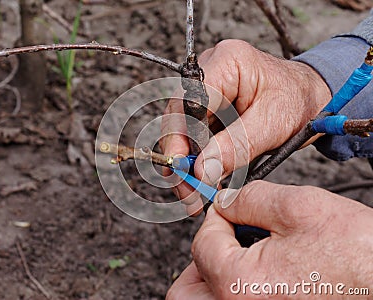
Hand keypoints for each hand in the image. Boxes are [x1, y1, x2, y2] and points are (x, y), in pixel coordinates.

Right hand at [160, 40, 330, 214]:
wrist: (309, 99)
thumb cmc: (297, 102)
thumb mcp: (272, 125)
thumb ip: (237, 146)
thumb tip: (203, 171)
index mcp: (227, 62)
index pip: (189, 100)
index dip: (181, 137)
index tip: (184, 169)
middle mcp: (210, 70)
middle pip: (179, 116)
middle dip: (181, 157)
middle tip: (188, 190)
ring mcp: (206, 88)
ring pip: (182, 128)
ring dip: (187, 162)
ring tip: (195, 192)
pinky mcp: (207, 106)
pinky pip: (193, 134)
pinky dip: (197, 159)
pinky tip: (202, 179)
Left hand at [167, 181, 372, 298]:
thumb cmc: (355, 252)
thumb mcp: (296, 207)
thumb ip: (247, 199)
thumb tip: (224, 201)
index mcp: (240, 285)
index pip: (201, 245)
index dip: (215, 218)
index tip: (228, 209)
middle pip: (186, 290)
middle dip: (201, 255)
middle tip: (222, 237)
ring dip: (211, 275)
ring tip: (238, 253)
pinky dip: (231, 287)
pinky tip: (255, 270)